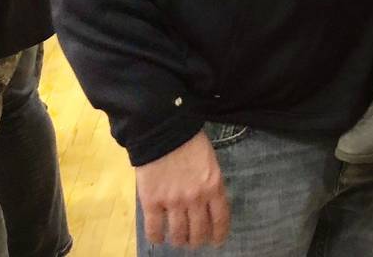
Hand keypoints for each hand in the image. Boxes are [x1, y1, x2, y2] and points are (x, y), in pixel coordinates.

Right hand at [135, 132, 230, 248]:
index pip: (220, 219)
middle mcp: (196, 198)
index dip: (219, 234)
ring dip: (179, 241)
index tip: (216, 241)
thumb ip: (210, 184)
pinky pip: (154, 229)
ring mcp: (173, 202)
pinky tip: (158, 238)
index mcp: (214, 186)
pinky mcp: (152, 202)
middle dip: (197, 240)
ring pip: (178, 234)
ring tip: (178, 240)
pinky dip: (157, 237)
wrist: (163, 131)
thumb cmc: (189, 142)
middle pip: (199, 231)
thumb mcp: (210, 162)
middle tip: (194, 241)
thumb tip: (208, 203)